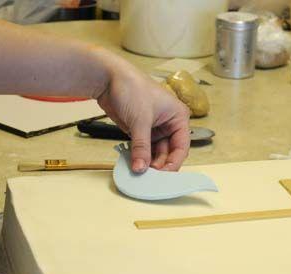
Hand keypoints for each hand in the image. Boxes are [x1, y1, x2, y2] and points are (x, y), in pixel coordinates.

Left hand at [96, 57, 190, 172]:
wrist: (108, 78)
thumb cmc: (132, 88)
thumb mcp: (140, 121)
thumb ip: (141, 147)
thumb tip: (141, 167)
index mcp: (178, 117)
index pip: (181, 146)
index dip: (174, 162)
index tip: (164, 176)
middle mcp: (169, 123)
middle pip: (169, 152)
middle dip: (160, 164)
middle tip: (149, 177)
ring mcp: (154, 128)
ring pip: (156, 152)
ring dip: (148, 162)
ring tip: (140, 173)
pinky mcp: (141, 130)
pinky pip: (143, 149)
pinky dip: (139, 157)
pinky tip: (134, 165)